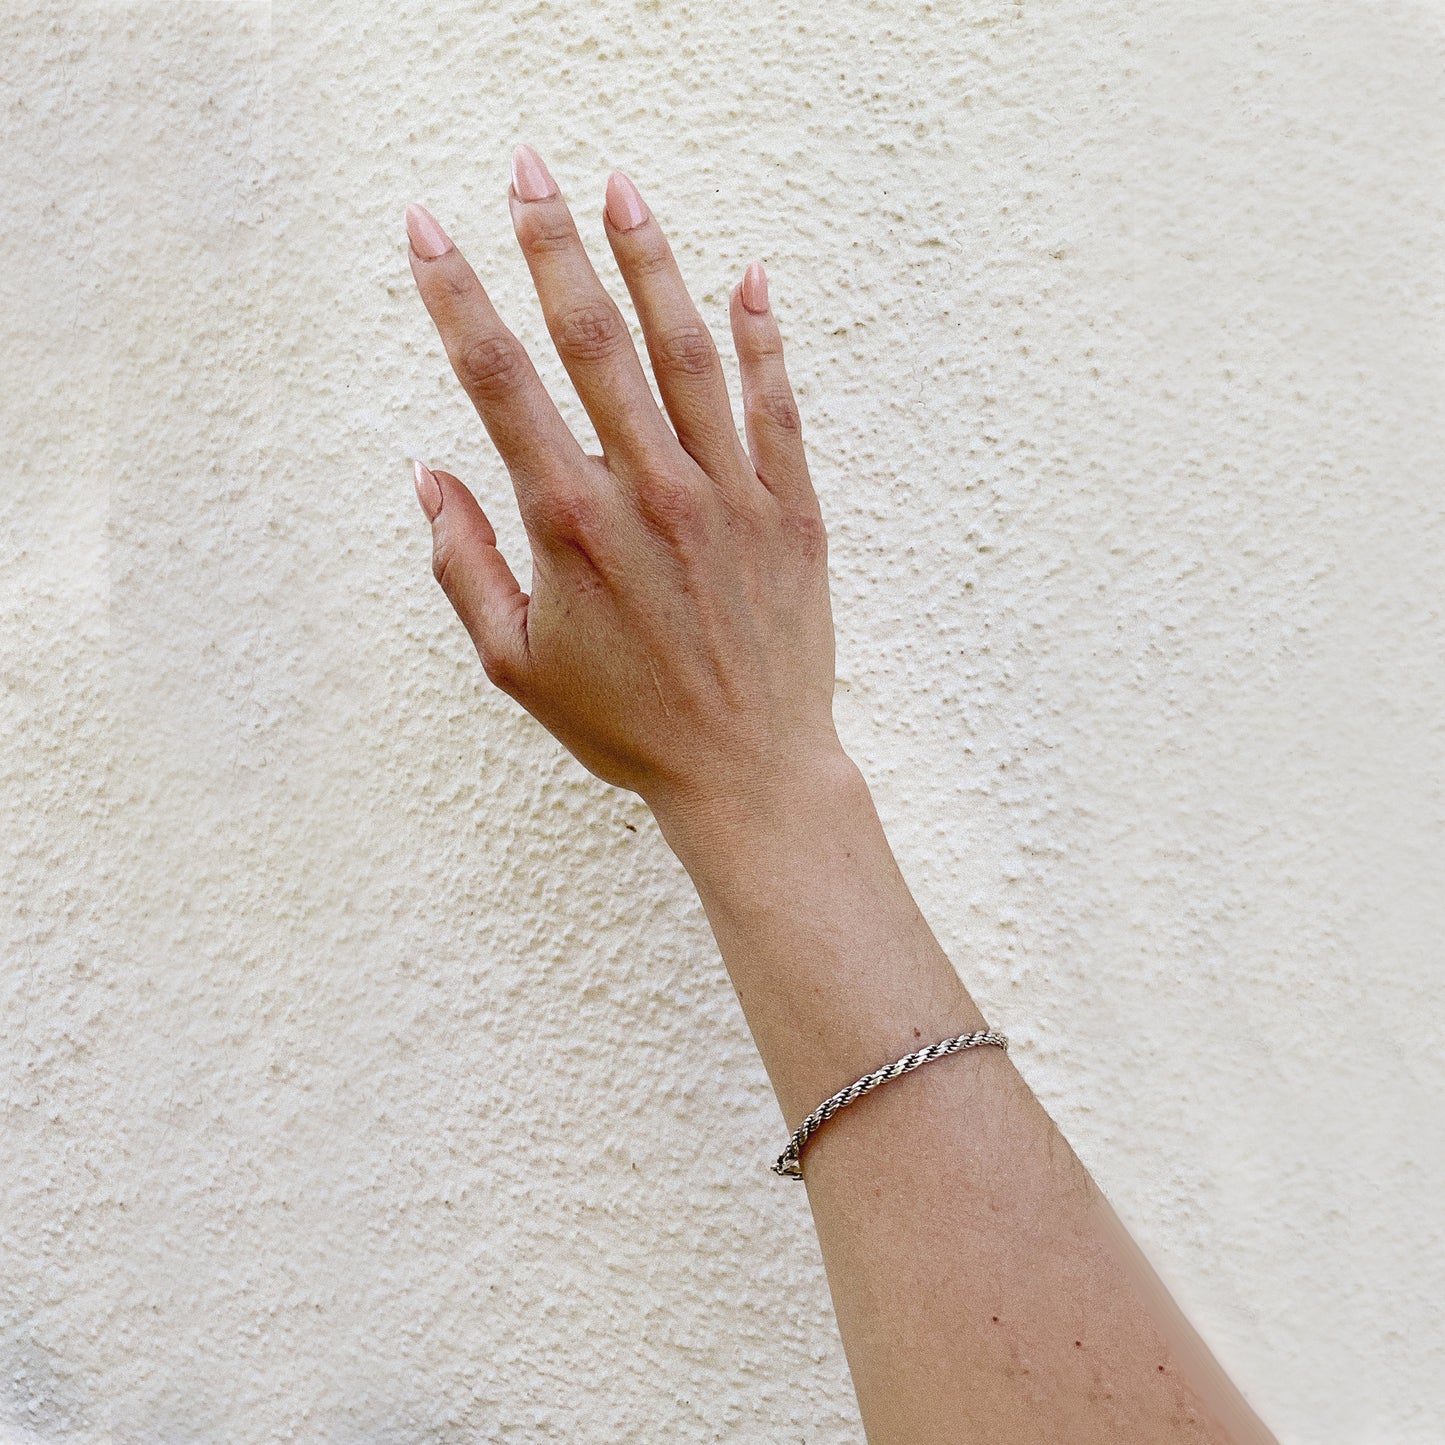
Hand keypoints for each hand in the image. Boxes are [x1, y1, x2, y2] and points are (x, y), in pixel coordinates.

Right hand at [405, 146, 842, 820]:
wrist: (748, 769)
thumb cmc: (628, 725)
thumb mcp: (517, 664)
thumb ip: (463, 568)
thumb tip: (428, 480)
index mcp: (571, 525)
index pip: (500, 385)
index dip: (455, 299)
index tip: (426, 232)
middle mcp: (650, 492)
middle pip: (593, 342)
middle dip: (551, 245)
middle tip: (527, 169)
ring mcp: (728, 494)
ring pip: (686, 353)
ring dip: (650, 264)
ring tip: (622, 191)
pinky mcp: (791, 510)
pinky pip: (777, 406)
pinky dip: (763, 339)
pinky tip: (749, 279)